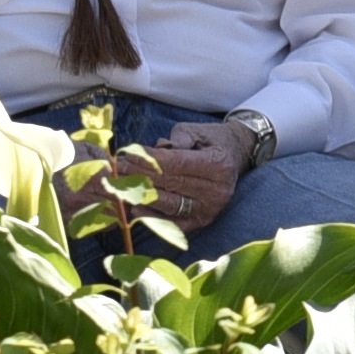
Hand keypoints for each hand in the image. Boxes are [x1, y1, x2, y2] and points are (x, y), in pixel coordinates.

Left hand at [102, 117, 251, 239]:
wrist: (236, 157)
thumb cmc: (211, 141)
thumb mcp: (197, 131)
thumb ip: (178, 138)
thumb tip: (156, 150)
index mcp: (218, 165)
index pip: (176, 163)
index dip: (149, 159)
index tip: (127, 155)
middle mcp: (217, 190)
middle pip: (170, 184)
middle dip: (140, 175)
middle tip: (118, 169)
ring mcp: (210, 209)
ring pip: (169, 204)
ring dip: (142, 196)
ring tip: (121, 186)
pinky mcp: (202, 221)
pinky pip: (173, 223)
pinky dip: (153, 217)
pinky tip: (135, 207)